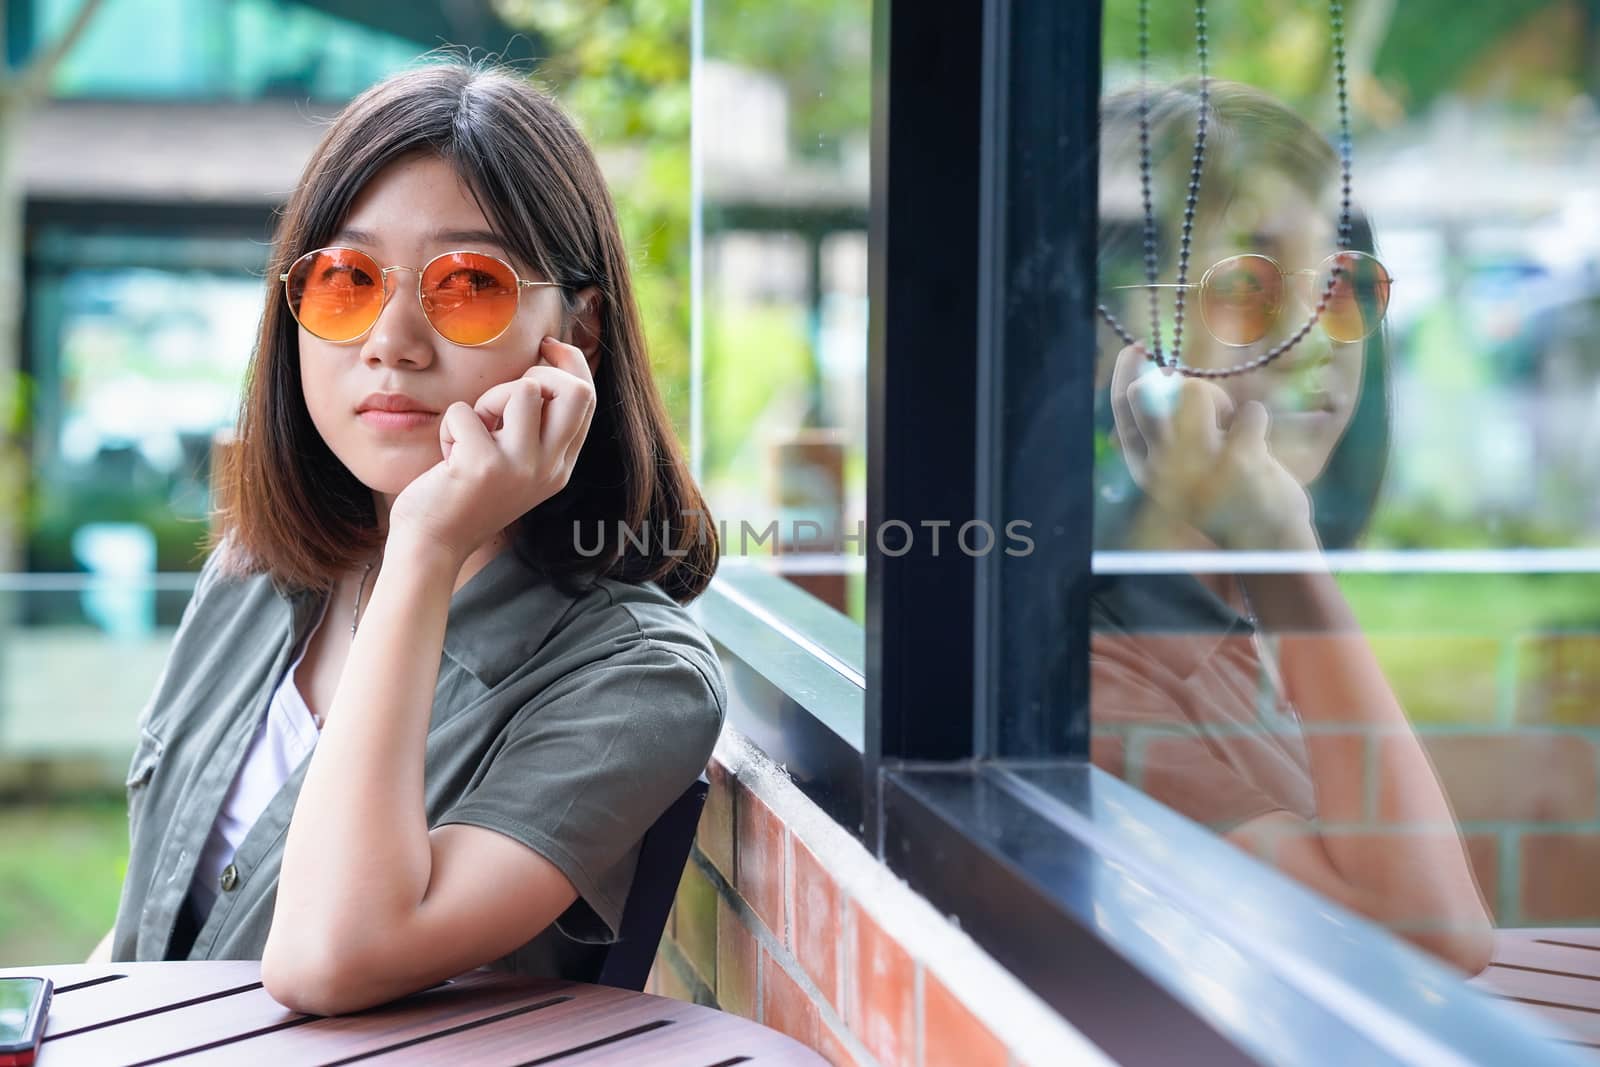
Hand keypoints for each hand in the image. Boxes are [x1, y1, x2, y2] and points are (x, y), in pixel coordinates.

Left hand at [388, 336, 596, 565]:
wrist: (433, 546)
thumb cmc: (466, 498)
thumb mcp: (516, 466)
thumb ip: (534, 429)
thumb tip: (539, 369)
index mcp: (561, 466)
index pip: (587, 398)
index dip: (569, 362)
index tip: (545, 346)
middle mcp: (550, 468)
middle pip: (575, 390)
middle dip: (540, 373)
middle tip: (506, 395)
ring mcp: (520, 468)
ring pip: (523, 389)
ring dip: (489, 399)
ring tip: (475, 430)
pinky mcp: (483, 466)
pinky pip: (466, 411)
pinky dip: (450, 426)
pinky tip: (447, 456)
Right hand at [1108, 343, 1313, 550]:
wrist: (1262, 542)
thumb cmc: (1218, 499)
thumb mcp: (1175, 476)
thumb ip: (1159, 437)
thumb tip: (1153, 378)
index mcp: (1144, 468)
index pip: (1121, 408)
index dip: (1126, 371)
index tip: (1140, 349)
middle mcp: (1164, 467)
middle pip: (1149, 393)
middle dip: (1178, 384)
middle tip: (1202, 402)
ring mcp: (1201, 463)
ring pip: (1195, 392)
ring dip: (1217, 398)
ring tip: (1228, 424)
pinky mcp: (1240, 459)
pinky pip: (1249, 409)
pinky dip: (1256, 418)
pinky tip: (1255, 442)